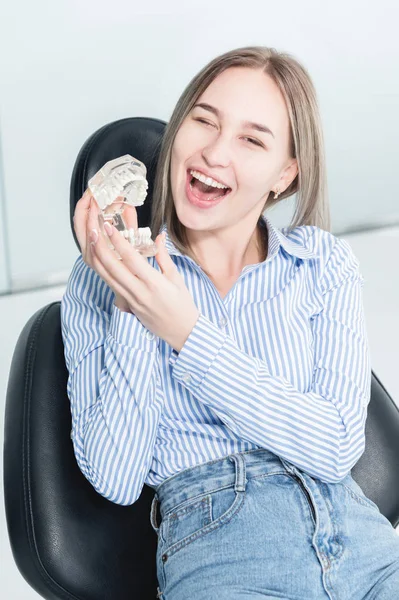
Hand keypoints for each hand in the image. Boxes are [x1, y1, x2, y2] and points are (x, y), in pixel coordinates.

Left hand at [80, 194, 200, 351]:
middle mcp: (139, 292)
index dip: (118, 241)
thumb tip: (159, 237)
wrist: (182, 332)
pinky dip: (103, 271)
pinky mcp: (128, 306)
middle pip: (113, 267)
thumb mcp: (177, 279)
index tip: (109, 227)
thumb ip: (164, 257)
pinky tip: (99, 260)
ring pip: (107, 277)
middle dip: (100, 247)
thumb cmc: (183, 305)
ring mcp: (131, 300)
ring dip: (97, 258)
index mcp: (154, 283)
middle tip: (93, 231)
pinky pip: (112, 286)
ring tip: (91, 242)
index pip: (131, 258)